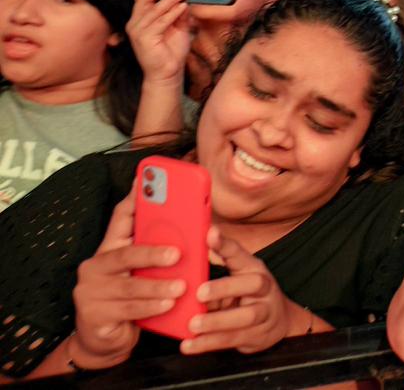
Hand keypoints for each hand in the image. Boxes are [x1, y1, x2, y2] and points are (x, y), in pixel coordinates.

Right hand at [72, 190, 184, 369]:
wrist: (104, 340)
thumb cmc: (130, 298)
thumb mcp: (141, 271)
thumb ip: (157, 251)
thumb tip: (195, 229)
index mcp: (109, 248)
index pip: (120, 218)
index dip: (134, 199)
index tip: (148, 180)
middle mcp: (95, 266)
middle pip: (124, 253)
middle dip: (152, 252)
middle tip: (177, 255)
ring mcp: (91, 291)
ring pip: (129, 285)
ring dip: (157, 285)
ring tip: (181, 287)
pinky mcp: (94, 315)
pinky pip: (127, 309)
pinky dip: (150, 306)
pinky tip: (168, 304)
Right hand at [127, 0, 191, 84]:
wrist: (168, 73)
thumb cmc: (172, 50)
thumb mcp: (179, 27)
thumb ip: (180, 13)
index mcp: (141, 18)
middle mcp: (135, 22)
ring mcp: (137, 30)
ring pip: (154, 9)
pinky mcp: (143, 39)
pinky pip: (160, 22)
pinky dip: (172, 13)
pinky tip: (183, 7)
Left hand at [183, 226, 290, 354]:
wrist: (281, 322)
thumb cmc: (248, 295)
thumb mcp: (237, 277)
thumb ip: (216, 268)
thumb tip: (189, 254)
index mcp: (254, 268)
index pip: (240, 254)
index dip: (225, 244)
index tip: (210, 233)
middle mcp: (264, 288)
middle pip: (251, 284)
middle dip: (225, 288)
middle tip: (200, 293)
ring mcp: (264, 312)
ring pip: (245, 316)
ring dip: (217, 321)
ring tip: (193, 324)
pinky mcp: (257, 335)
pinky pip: (233, 340)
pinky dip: (209, 344)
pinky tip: (190, 345)